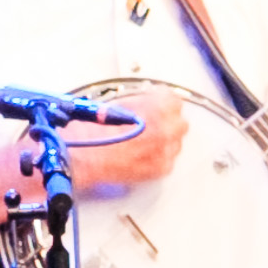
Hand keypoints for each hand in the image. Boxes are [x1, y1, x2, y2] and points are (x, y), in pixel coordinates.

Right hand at [76, 87, 195, 191]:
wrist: (88, 154)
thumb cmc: (98, 131)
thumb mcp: (120, 104)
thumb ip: (141, 102)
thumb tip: (145, 104)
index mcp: (160, 106)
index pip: (173, 99)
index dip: (161, 102)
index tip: (155, 104)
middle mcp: (169, 127)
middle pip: (179, 122)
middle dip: (167, 123)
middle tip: (151, 124)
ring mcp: (167, 150)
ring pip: (175, 142)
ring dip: (164, 141)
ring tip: (144, 141)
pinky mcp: (162, 168)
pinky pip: (168, 160)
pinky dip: (158, 158)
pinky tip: (143, 155)